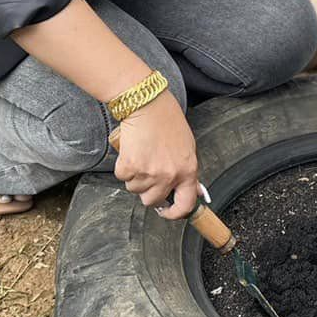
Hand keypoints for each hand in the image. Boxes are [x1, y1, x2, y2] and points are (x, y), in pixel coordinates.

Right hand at [111, 92, 199, 220]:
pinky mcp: (130, 167)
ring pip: (135, 189)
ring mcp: (149, 173)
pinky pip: (123, 177)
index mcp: (187, 170)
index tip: (167, 211)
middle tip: (148, 170)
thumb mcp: (187, 146)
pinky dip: (124, 167)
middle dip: (148, 190)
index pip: (185, 205)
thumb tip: (194, 192)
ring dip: (135, 177)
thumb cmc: (167, 120)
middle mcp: (169, 175)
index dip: (174, 213)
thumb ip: (187, 171)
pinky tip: (131, 151)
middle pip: (153, 200)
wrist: (147, 104)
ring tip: (142, 154)